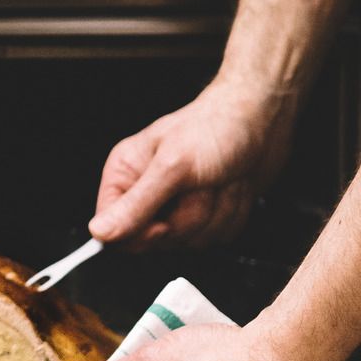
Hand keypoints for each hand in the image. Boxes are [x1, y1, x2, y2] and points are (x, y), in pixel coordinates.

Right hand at [88, 83, 293, 247]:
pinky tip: (231, 187)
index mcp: (126, 174)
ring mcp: (179, 206)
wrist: (262, 121)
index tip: (163, 222)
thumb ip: (136, 205)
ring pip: (191, 240)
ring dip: (214, 212)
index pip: (113, 227)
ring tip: (218, 180)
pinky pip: (216, 237)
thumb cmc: (215, 128)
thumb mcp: (171, 167)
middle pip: (156, 239)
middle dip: (187, 217)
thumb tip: (99, 231)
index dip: (141, 233)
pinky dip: (231, 214)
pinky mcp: (206, 214)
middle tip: (198, 185)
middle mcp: (148, 192)